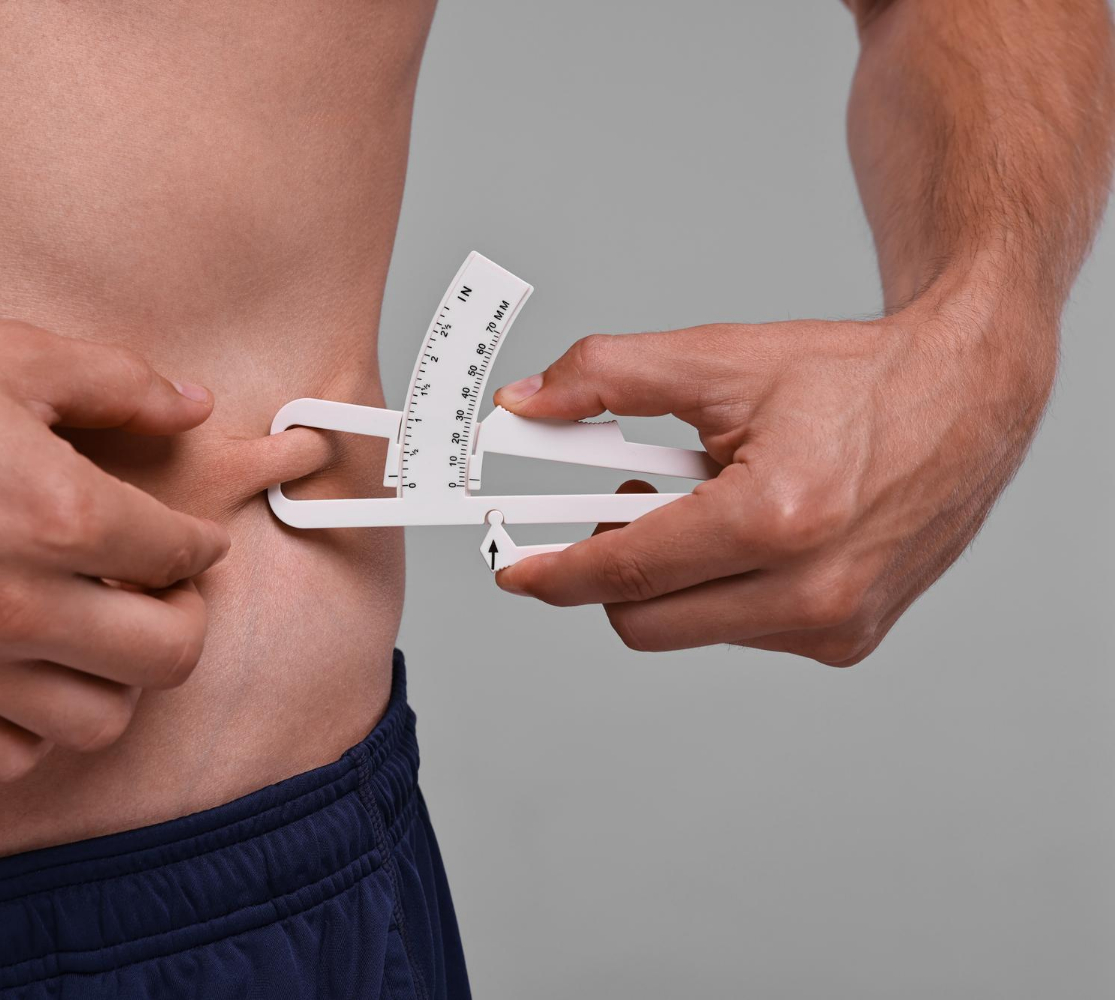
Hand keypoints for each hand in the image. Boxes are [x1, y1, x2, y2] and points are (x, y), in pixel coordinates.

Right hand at [0, 281, 317, 778]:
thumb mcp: (13, 357)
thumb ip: (122, 384)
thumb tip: (194, 405)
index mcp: (62, 514)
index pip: (183, 556)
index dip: (198, 543)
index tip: (186, 540)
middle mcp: (20, 604)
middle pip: (168, 657)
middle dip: (184, 620)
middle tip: (162, 591)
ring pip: (97, 722)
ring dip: (119, 681)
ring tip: (100, 635)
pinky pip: (5, 755)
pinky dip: (34, 728)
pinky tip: (28, 675)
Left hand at [490, 301, 1052, 664]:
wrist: (968, 398)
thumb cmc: (852, 379)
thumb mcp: (719, 358)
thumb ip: (606, 376)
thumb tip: (525, 403)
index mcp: (779, 517)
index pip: (627, 569)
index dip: (553, 572)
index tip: (511, 571)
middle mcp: (813, 590)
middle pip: (644, 620)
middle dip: (609, 569)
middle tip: (620, 505)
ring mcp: (836, 625)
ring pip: (689, 628)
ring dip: (672, 575)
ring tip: (706, 503)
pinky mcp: (848, 642)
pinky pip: (739, 632)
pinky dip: (722, 589)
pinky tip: (751, 533)